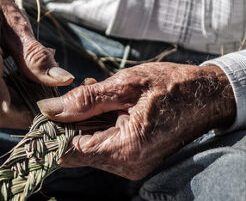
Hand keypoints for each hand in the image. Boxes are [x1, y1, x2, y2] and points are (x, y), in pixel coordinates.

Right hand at [0, 0, 73, 127]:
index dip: (27, 116)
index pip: (0, 112)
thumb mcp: (14, 21)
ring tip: (18, 62)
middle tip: (40, 74)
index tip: (47, 106)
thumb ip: (35, 57)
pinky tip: (1, 65)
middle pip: (0, 109)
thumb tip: (63, 81)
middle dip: (25, 98)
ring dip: (12, 91)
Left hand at [37, 63, 235, 179]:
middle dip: (67, 124)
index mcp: (124, 148)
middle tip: (69, 97)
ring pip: (88, 148)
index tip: (42, 113)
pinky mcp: (133, 158)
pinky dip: (97, 126)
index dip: (52, 132)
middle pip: (76, 151)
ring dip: (83, 123)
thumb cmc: (171, 86)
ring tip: (93, 95)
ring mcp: (131, 164)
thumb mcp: (125, 85)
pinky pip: (103, 145)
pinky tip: (104, 104)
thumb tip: (48, 109)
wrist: (206, 96)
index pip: (69, 151)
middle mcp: (126, 164)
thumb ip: (84, 100)